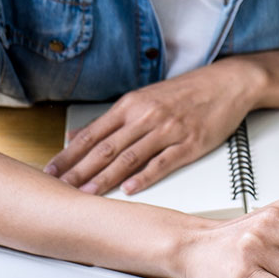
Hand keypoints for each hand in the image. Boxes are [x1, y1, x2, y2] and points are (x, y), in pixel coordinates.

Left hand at [46, 58, 266, 194]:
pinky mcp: (190, 143)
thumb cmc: (186, 93)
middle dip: (80, 170)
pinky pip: (163, 162)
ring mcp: (168, 130)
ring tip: (88, 193)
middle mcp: (146, 116)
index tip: (52, 171)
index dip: (69, 155)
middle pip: (106, 148)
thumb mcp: (145, 100)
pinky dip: (144, 176)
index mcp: (131, 105)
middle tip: (61, 188)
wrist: (226, 83)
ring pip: (130, 157)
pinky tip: (130, 188)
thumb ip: (113, 120)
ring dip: (106, 177)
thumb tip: (80, 136)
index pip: (92, 134)